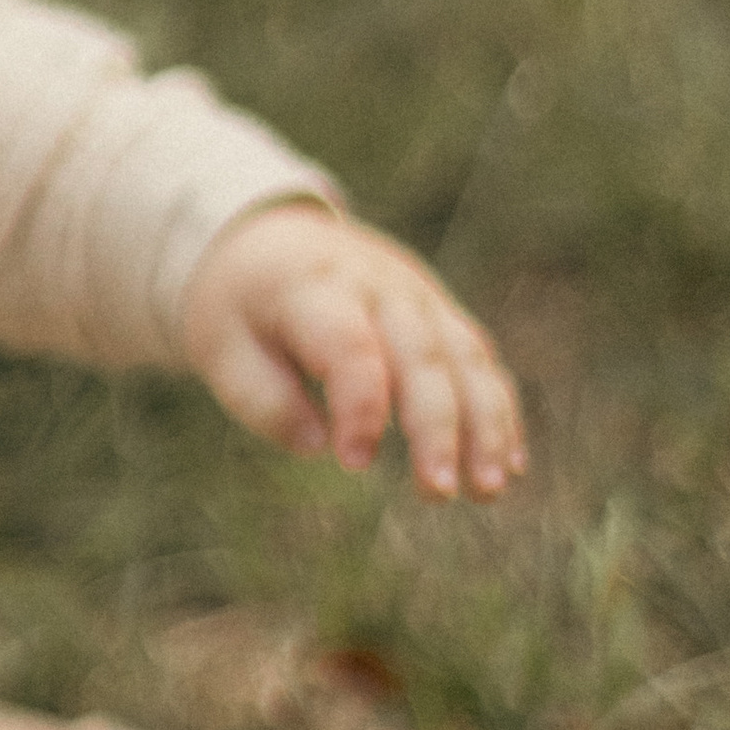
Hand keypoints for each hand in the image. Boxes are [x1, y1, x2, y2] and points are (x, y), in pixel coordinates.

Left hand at [180, 204, 524, 500]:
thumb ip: (263, 399)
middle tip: (438, 492)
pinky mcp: (440, 311)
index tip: (352, 463)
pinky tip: (508, 465)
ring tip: (488, 490)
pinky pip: (479, 360)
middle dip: (438, 427)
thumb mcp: (221, 346)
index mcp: (313, 288)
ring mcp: (418, 294)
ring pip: (466, 358)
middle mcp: (377, 286)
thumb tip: (319, 446)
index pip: (351, 346)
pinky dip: (498, 411)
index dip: (359, 406)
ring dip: (486, 425)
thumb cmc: (242, 306)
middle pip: (422, 355)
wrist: (268, 237)